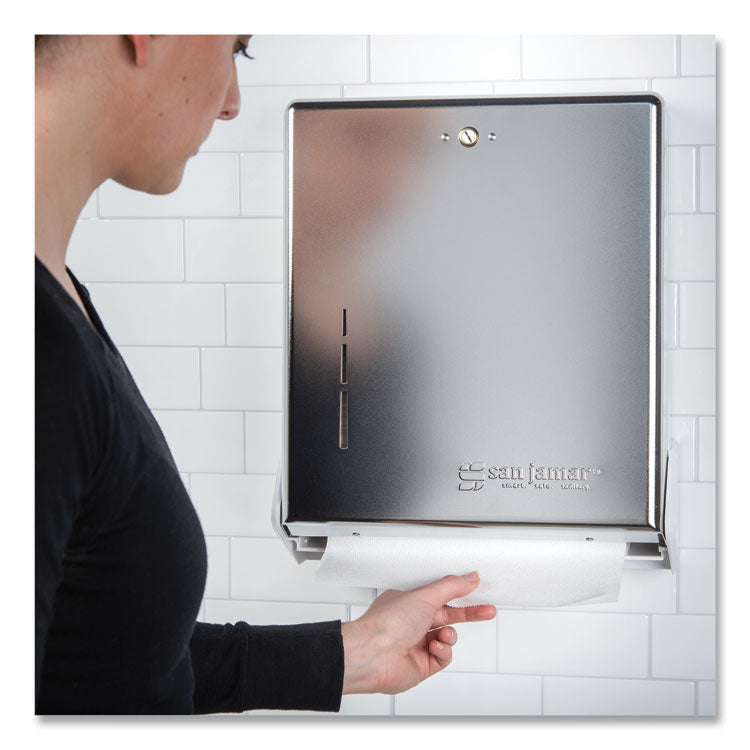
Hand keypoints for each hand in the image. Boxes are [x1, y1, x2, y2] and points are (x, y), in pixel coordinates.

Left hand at [340, 572, 495, 694]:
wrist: (373, 654)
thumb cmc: (388, 622)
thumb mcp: (425, 596)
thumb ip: (451, 587)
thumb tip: (469, 578)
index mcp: (408, 602)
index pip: (440, 595)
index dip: (459, 593)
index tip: (476, 589)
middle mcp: (411, 622)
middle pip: (447, 616)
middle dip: (468, 615)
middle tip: (487, 611)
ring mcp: (416, 644)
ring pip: (447, 638)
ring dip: (449, 636)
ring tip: (444, 635)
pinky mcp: (420, 665)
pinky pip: (443, 657)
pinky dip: (443, 652)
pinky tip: (435, 648)